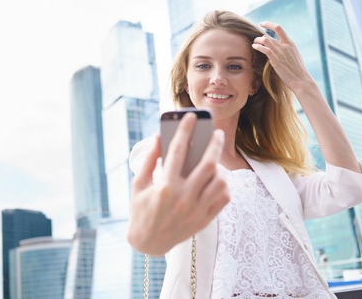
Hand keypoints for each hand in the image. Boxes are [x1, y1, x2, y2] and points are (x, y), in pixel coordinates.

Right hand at [127, 112, 229, 255]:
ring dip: (220, 167)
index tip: (190, 117)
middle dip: (214, 143)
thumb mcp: (138, 183)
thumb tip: (158, 136)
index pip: (177, 150)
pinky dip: (223, 186)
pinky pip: (223, 199)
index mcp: (165, 187)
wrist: (148, 243)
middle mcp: (184, 198)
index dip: (184, 130)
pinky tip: (216, 179)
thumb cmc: (141, 209)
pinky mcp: (204, 220)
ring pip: (220, 182)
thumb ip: (149, 159)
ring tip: (215, 160)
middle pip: (208, 163)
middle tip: (216, 133)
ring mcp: (196, 210)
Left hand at [252, 22, 310, 90]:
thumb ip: (287, 49)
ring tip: (254, 43)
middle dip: (260, 35)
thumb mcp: (294, 55)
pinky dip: (258, 46)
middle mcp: (285, 45)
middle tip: (255, 39)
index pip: (279, 28)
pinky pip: (265, 49)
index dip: (269, 24)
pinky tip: (254, 47)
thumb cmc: (297, 70)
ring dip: (257, 40)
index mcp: (290, 43)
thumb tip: (280, 46)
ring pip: (265, 40)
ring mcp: (280, 52)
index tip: (262, 24)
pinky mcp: (276, 60)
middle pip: (269, 35)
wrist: (300, 79)